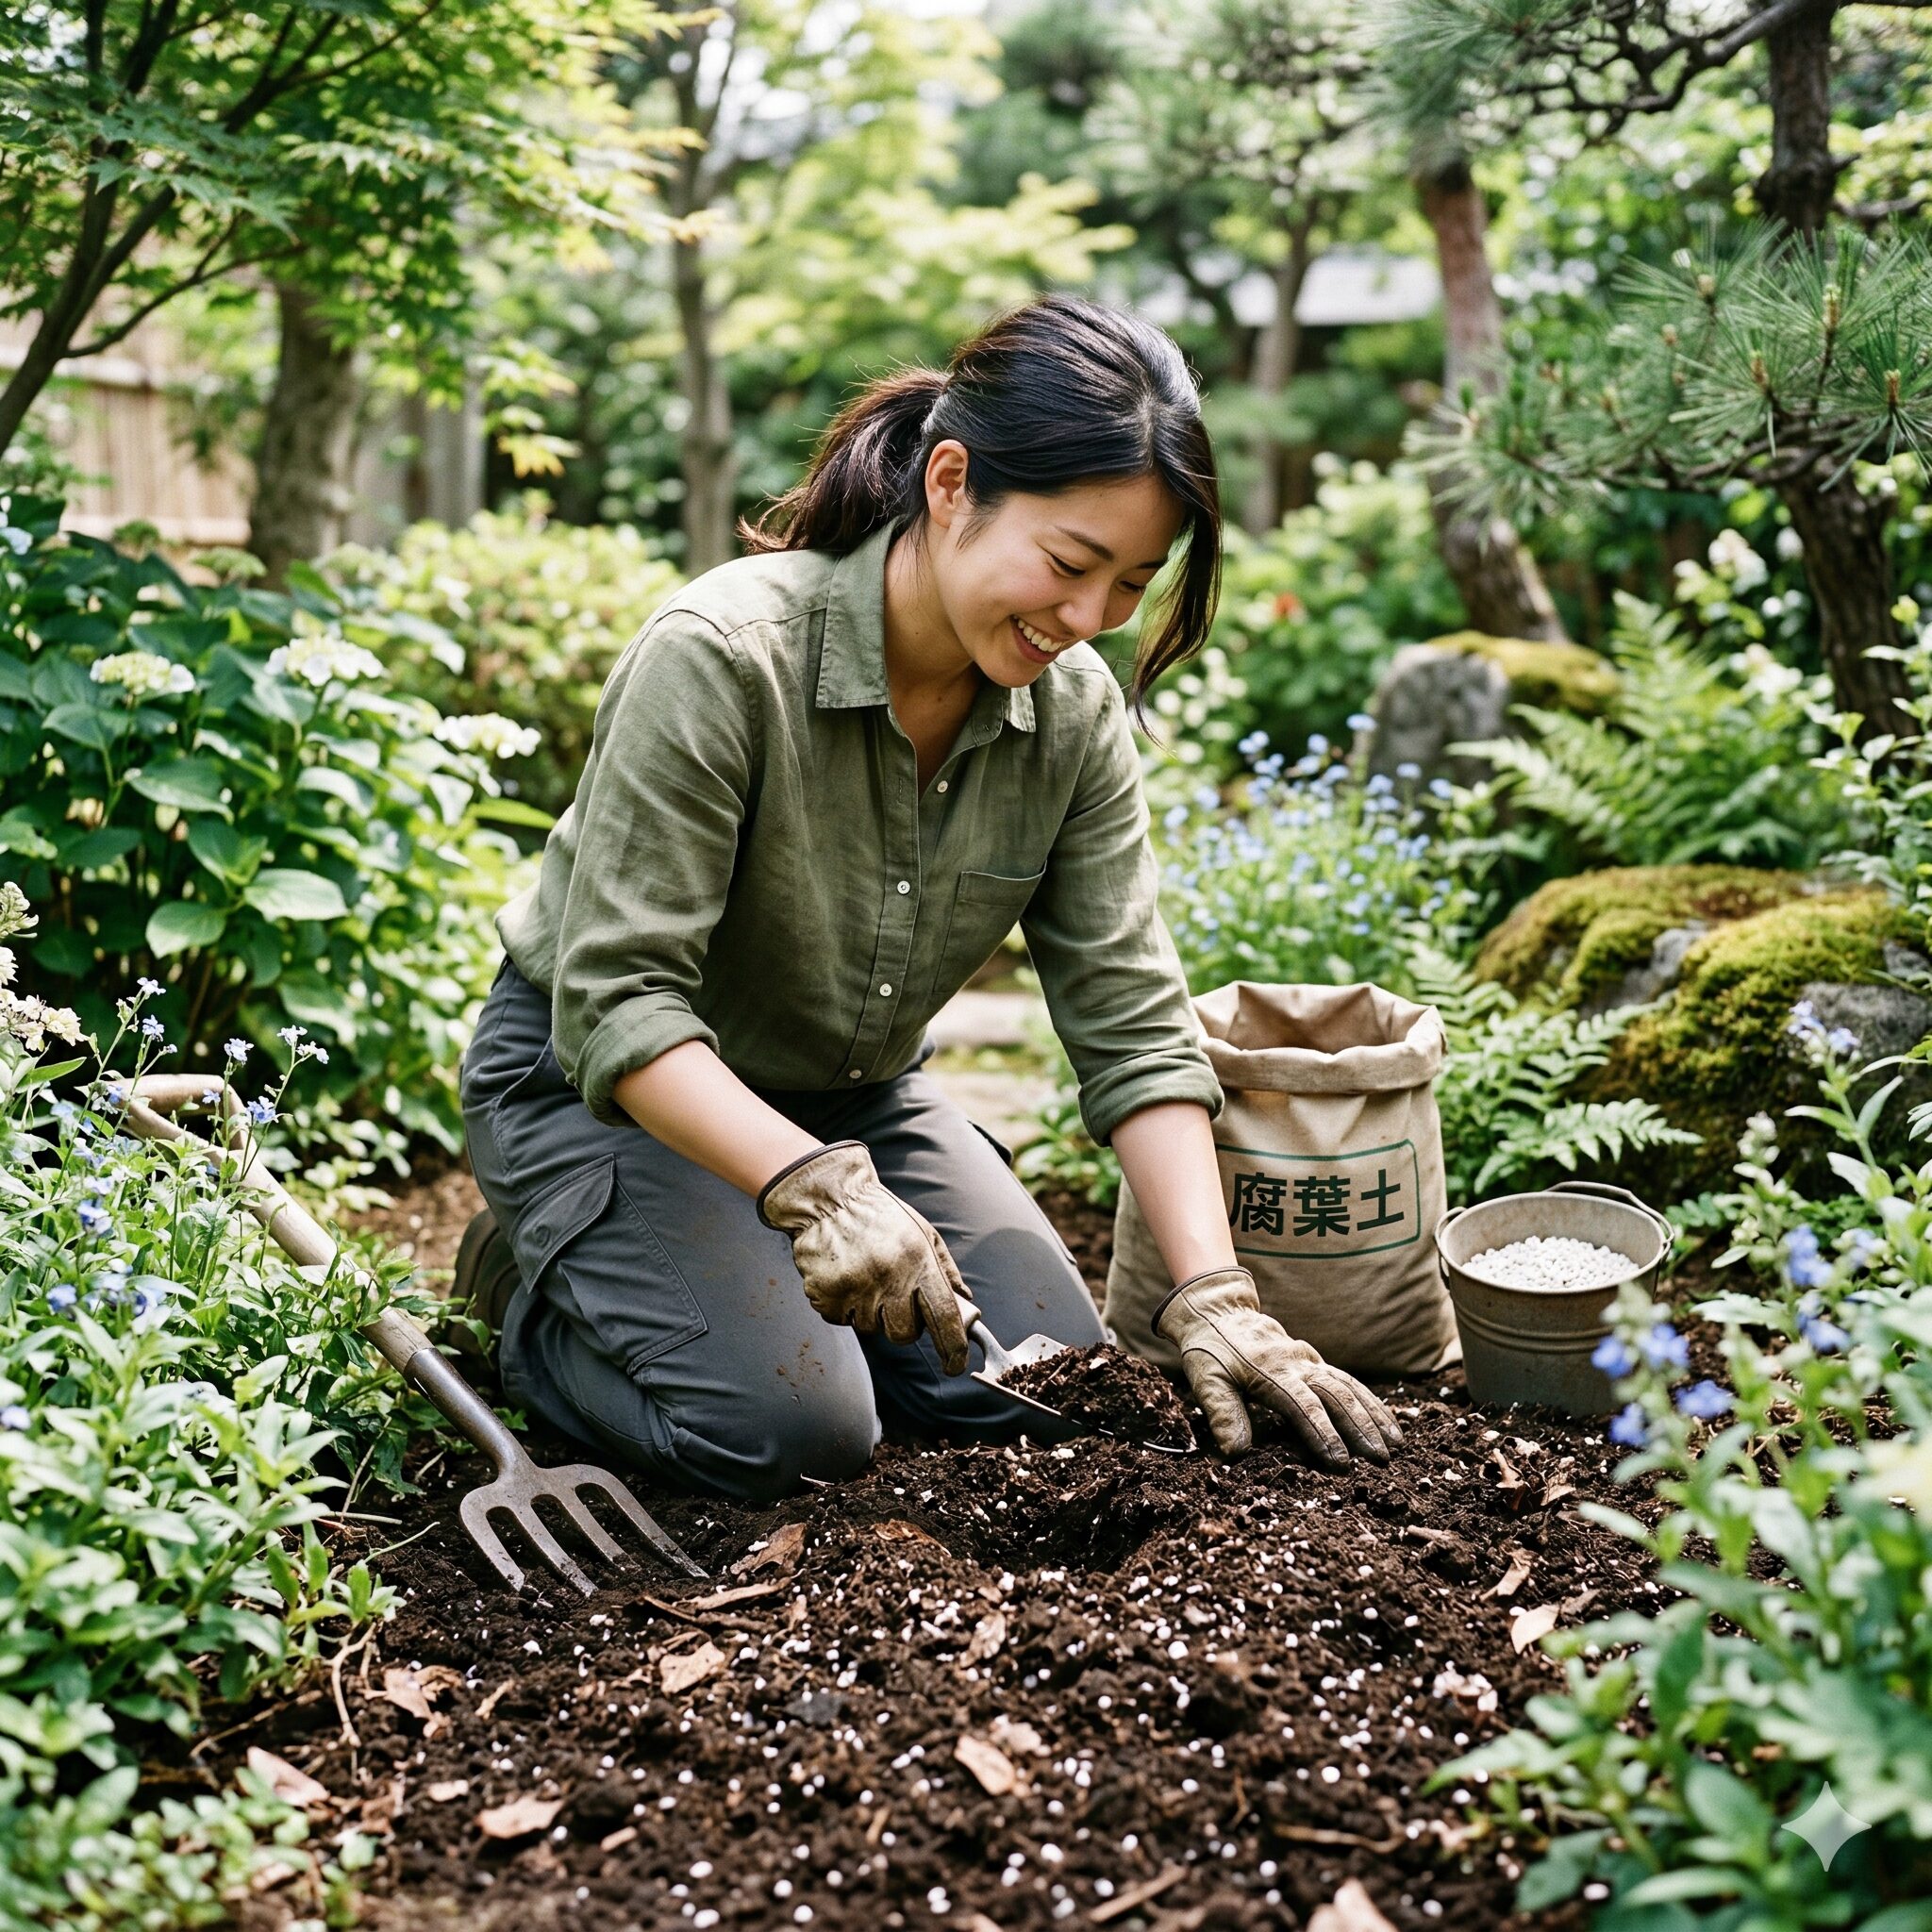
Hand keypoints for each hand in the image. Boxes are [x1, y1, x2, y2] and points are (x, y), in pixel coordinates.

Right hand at [756, 1140, 972, 1374]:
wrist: (829, 1200)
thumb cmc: (880, 1217)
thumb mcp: (923, 1233)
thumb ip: (945, 1270)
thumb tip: (965, 1304)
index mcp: (918, 1260)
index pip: (944, 1316)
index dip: (953, 1348)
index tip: (955, 1365)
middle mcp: (888, 1277)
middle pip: (905, 1334)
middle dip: (904, 1324)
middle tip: (894, 1297)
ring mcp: (855, 1288)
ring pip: (872, 1328)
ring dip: (873, 1312)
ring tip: (866, 1277)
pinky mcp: (827, 1296)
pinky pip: (844, 1320)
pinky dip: (846, 1307)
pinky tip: (845, 1279)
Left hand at [1154, 1267, 1404, 1466]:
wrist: (1219, 1313)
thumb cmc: (1210, 1352)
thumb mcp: (1205, 1380)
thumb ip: (1222, 1413)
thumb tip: (1236, 1453)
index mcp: (1270, 1371)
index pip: (1302, 1405)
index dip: (1323, 1433)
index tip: (1341, 1463)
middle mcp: (1298, 1364)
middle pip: (1336, 1395)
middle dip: (1360, 1428)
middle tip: (1380, 1460)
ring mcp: (1311, 1361)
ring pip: (1350, 1387)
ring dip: (1374, 1416)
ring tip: (1396, 1445)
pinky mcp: (1317, 1363)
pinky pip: (1350, 1382)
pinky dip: (1372, 1402)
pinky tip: (1389, 1423)